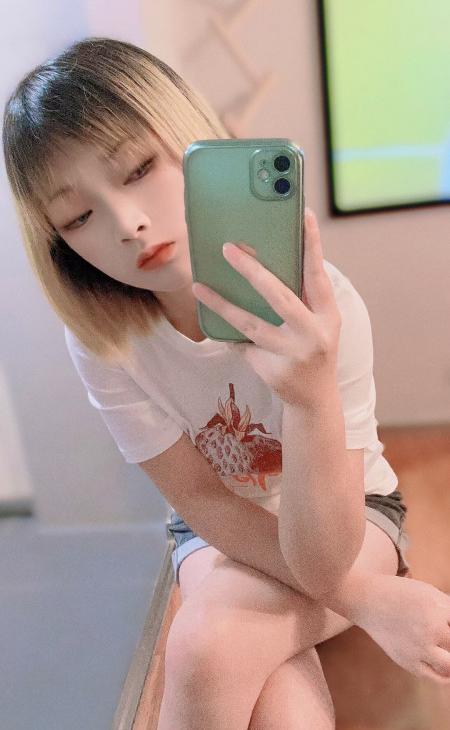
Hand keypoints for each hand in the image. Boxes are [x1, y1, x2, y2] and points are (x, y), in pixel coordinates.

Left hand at [191, 207, 341, 406]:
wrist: (314, 399)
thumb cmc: (313, 348)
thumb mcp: (319, 323)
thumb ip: (302, 297)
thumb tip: (264, 260)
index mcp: (328, 315)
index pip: (318, 274)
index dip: (312, 244)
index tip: (302, 214)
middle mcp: (312, 334)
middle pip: (279, 297)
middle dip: (252, 271)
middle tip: (228, 249)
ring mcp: (289, 354)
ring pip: (249, 324)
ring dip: (221, 304)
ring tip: (199, 287)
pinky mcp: (269, 369)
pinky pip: (242, 342)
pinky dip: (229, 331)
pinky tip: (215, 321)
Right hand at [353, 574, 449, 683]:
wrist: (368, 600)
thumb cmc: (400, 593)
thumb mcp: (428, 591)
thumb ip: (448, 607)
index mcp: (437, 608)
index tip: (449, 626)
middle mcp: (430, 628)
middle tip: (445, 639)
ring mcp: (419, 647)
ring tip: (445, 653)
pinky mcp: (409, 661)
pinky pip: (435, 676)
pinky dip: (446, 676)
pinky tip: (447, 670)